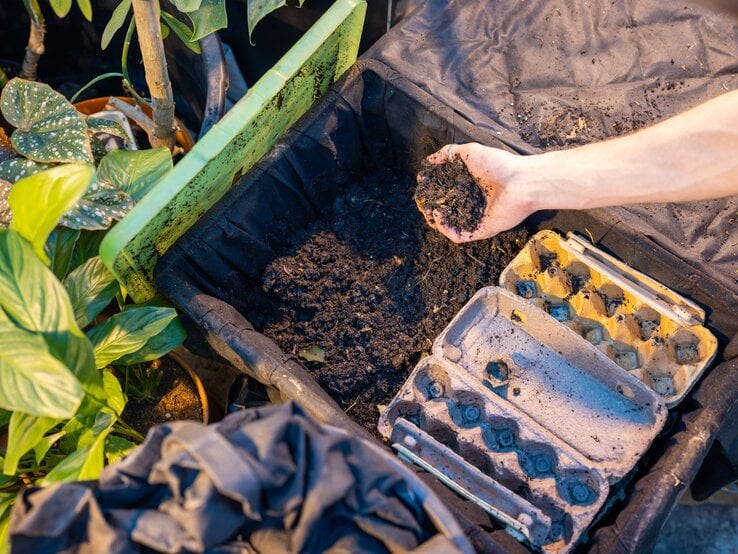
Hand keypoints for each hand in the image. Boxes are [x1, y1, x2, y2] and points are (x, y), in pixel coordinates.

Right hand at [417, 143, 532, 242]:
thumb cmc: (499, 164)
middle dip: (429, 205)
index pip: (445, 191)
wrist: (521, 182)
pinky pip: (458, 235)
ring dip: (433, 219)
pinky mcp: (480, 230)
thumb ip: (448, 154)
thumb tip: (429, 160)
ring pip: (449, 225)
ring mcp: (476, 218)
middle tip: (421, 200)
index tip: (422, 183)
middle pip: (444, 209)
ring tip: (427, 209)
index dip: (431, 189)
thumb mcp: (469, 152)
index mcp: (469, 186)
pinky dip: (445, 228)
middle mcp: (471, 203)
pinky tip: (438, 215)